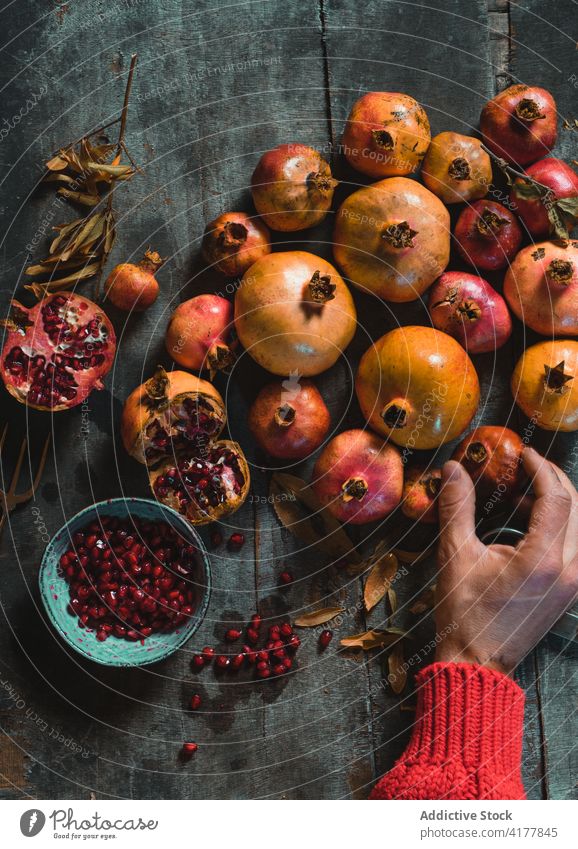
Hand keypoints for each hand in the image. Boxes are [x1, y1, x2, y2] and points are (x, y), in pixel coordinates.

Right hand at [434, 446, 577, 674]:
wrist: (478, 662)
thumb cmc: (465, 614)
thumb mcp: (455, 556)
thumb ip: (457, 507)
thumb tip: (453, 469)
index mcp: (542, 560)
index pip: (556, 498)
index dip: (541, 469)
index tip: (523, 454)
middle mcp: (568, 570)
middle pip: (576, 507)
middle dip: (554, 480)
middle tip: (527, 466)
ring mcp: (574, 583)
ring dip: (560, 501)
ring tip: (527, 492)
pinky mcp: (572, 591)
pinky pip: (577, 545)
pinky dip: (562, 524)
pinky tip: (532, 521)